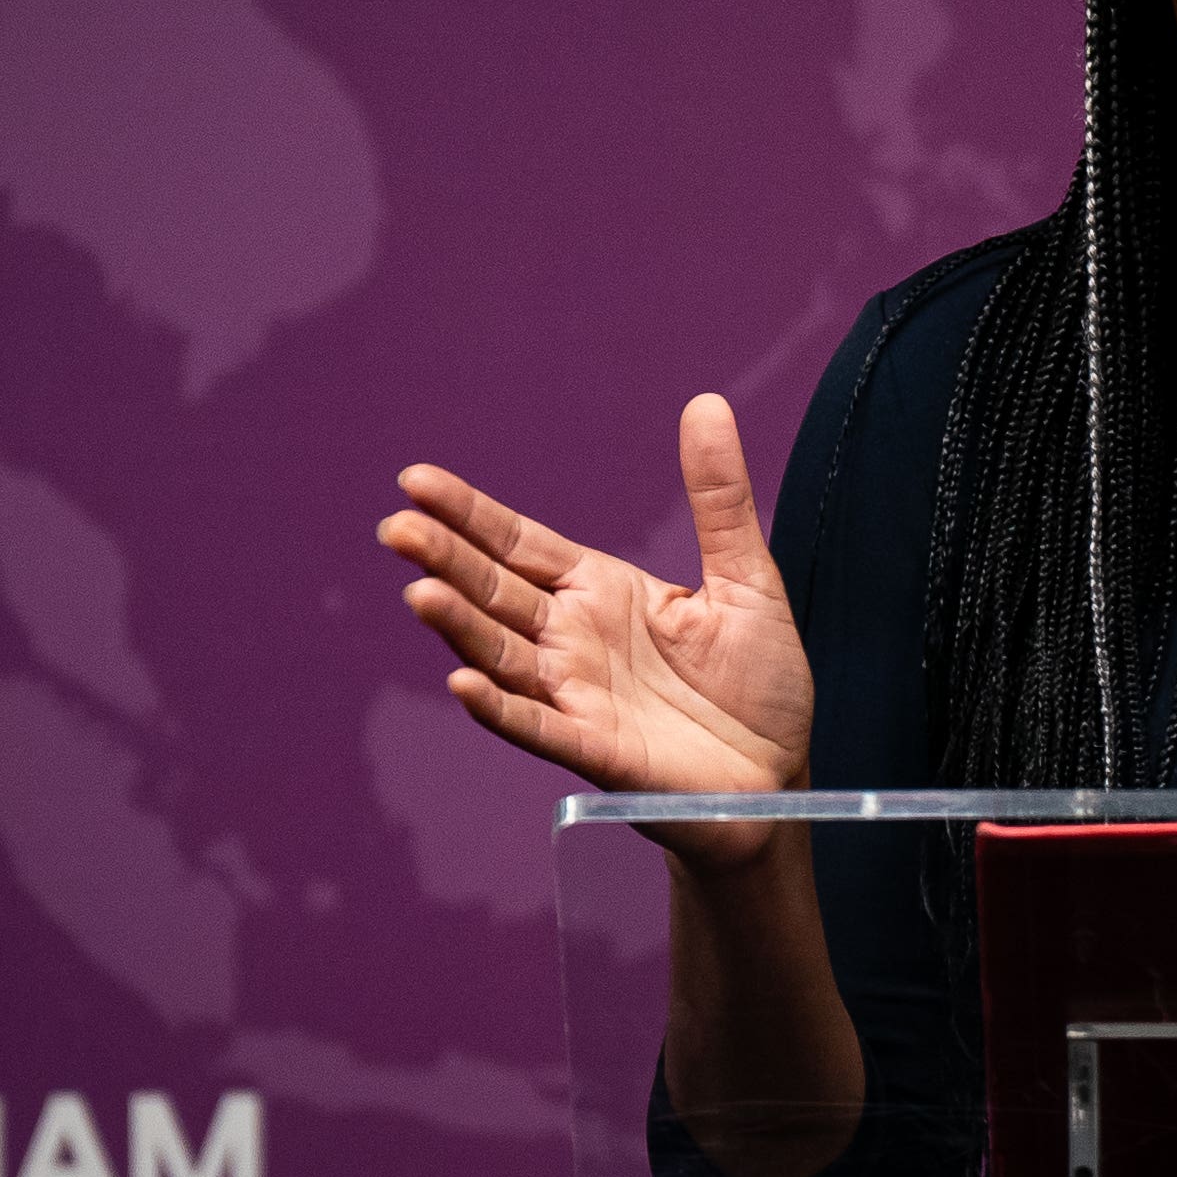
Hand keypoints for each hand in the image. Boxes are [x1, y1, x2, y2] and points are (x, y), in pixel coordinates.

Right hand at [376, 393, 813, 864]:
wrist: (779, 774)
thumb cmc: (760, 680)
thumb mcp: (747, 577)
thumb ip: (720, 498)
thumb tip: (707, 402)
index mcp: (602, 592)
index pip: (519, 545)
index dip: (470, 514)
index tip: (415, 480)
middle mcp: (574, 640)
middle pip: (494, 592)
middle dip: (445, 559)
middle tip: (396, 525)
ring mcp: (578, 696)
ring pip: (502, 655)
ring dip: (460, 626)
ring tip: (418, 590)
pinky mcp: (595, 750)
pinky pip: (537, 727)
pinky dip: (500, 708)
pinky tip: (463, 681)